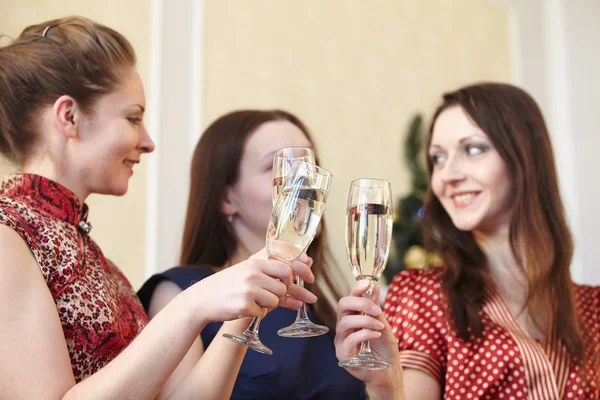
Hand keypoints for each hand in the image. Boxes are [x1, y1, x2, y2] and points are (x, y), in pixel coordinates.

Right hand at [186, 249, 316, 322]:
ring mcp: (249, 289)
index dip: (301, 273)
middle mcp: (253, 273)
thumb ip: (273, 266)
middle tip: (268, 295)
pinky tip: (244, 307)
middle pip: (284, 286)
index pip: (287, 266)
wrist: (202, 299)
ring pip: (275, 300)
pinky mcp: (244, 306)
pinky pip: (262, 312)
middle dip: (281, 293)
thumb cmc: (229, 285)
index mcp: (255, 262)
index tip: (311, 278)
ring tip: (252, 300)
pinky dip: (256, 313)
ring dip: (267, 304)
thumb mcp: (248, 269)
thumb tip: (306, 262)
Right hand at [334, 280, 403, 392]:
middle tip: (377, 309)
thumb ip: (376, 309)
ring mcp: (341, 341)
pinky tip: (377, 335)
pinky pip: (350, 339)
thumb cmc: (385, 350)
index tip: (367, 283)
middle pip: (342, 306)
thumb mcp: (383, 325)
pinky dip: (365, 333)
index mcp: (351, 318)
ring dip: (365, 320)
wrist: (389, 373)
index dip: (356, 289)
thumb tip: (375, 287)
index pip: (348, 299)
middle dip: (360, 303)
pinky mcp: (343, 355)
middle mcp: (343, 328)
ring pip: (345, 322)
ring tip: (380, 326)